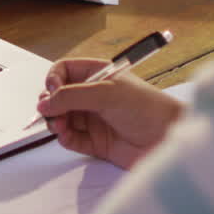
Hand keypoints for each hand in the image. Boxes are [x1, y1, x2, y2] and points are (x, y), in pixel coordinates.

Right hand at [35, 58, 186, 169]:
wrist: (167, 139)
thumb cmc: (148, 108)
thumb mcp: (107, 94)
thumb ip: (72, 96)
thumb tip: (45, 102)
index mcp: (98, 75)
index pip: (64, 71)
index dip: (54, 80)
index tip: (52, 91)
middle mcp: (93, 96)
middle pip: (58, 96)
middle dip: (51, 104)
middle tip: (51, 112)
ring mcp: (94, 119)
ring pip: (61, 118)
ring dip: (55, 122)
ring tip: (60, 126)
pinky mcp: (95, 142)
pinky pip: (71, 138)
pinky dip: (64, 138)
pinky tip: (66, 136)